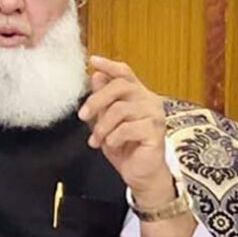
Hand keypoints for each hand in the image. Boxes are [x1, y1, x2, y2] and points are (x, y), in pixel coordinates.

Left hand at [77, 56, 173, 206]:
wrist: (140, 175)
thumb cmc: (125, 148)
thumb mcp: (107, 122)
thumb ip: (103, 100)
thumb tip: (96, 77)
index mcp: (139, 95)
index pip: (125, 73)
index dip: (109, 66)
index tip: (93, 62)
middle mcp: (150, 101)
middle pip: (120, 86)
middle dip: (97, 100)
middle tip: (83, 115)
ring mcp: (155, 116)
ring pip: (120, 109)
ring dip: (103, 126)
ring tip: (98, 139)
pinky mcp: (155, 132)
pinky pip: (127, 128)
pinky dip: (113, 137)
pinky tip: (112, 145)